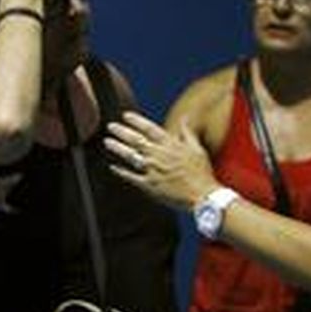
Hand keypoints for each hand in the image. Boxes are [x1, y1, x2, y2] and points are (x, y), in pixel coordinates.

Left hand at [104, 111, 220, 210]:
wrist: (203, 196)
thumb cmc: (202, 173)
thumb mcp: (197, 149)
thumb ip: (187, 133)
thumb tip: (185, 118)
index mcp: (170, 145)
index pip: (149, 128)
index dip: (136, 121)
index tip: (125, 116)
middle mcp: (159, 155)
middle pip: (136, 140)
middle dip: (121, 132)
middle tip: (110, 127)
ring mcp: (153, 170)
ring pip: (130, 156)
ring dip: (117, 148)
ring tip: (107, 142)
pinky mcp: (150, 185)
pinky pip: (131, 176)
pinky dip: (121, 171)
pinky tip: (113, 167)